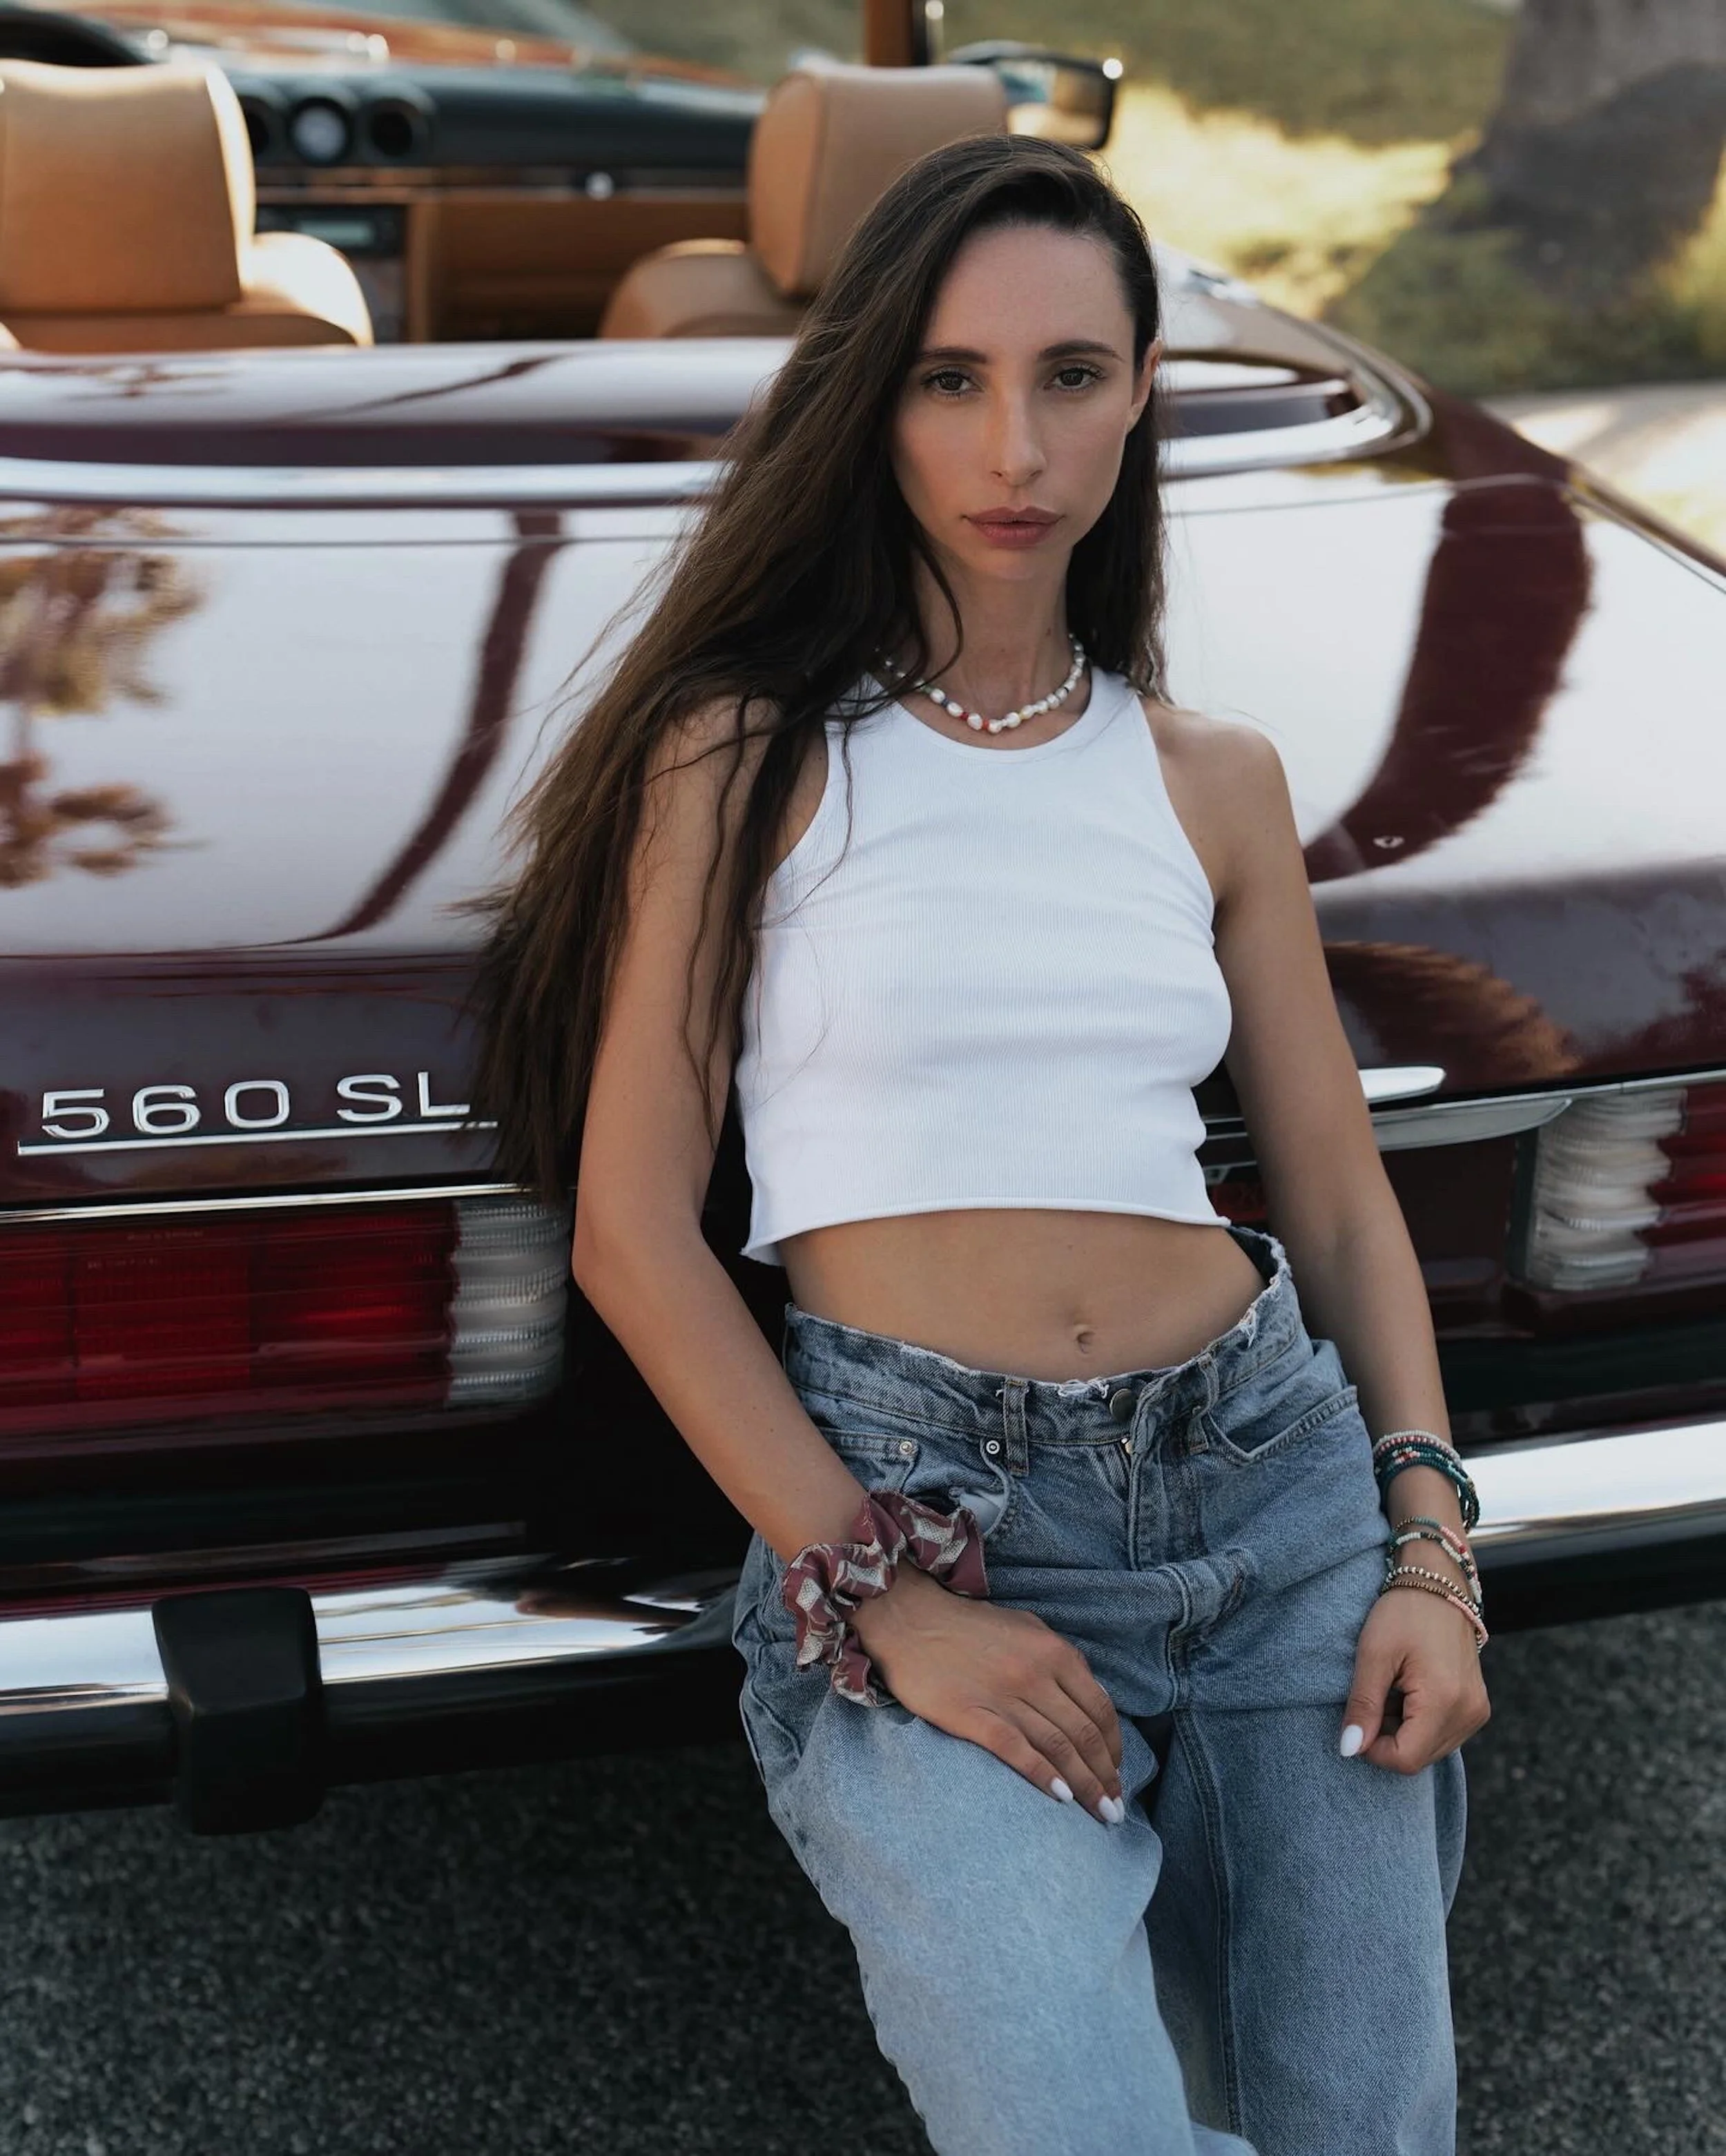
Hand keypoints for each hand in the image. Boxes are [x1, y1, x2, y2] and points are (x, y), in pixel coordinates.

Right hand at [851, 1566, 1125, 1822]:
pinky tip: (1061, 1799)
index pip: (1099, 1709)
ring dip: (1085, 1785)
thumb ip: (1059, 1661)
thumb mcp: (1026, 1628)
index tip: (1118, 1774)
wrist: (909, 1618)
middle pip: (1083, 1734)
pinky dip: (1044, 1776)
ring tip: (1100, 1814)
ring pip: (1057, 1747)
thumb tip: (1089, 1698)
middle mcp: (1035, 1674)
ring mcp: (1004, 1695)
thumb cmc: (969, 1625)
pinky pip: (1017, 1750)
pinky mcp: (971, 1714)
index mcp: (1053, 1652)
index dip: (1114, 1747)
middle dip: (1106, 1776)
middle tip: (1116, 1808)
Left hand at [1339, 1560, 1490, 1772]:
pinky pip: (1441, 1734)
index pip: (1405, 1759)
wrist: (1439, 1583)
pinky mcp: (1476, 1707)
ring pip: (1429, 1749)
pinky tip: (1408, 1691)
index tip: (1357, 1718)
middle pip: (1418, 1757)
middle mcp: (1469, 1713)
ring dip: (1402, 1730)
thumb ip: (1362, 1705)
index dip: (1372, 1749)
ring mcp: (1477, 1712)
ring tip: (1392, 1689)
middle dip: (1387, 1737)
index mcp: (1446, 1701)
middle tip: (1375, 1694)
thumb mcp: (1373, 1655)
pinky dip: (1418, 1722)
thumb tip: (1349, 1750)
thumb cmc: (1403, 1612)